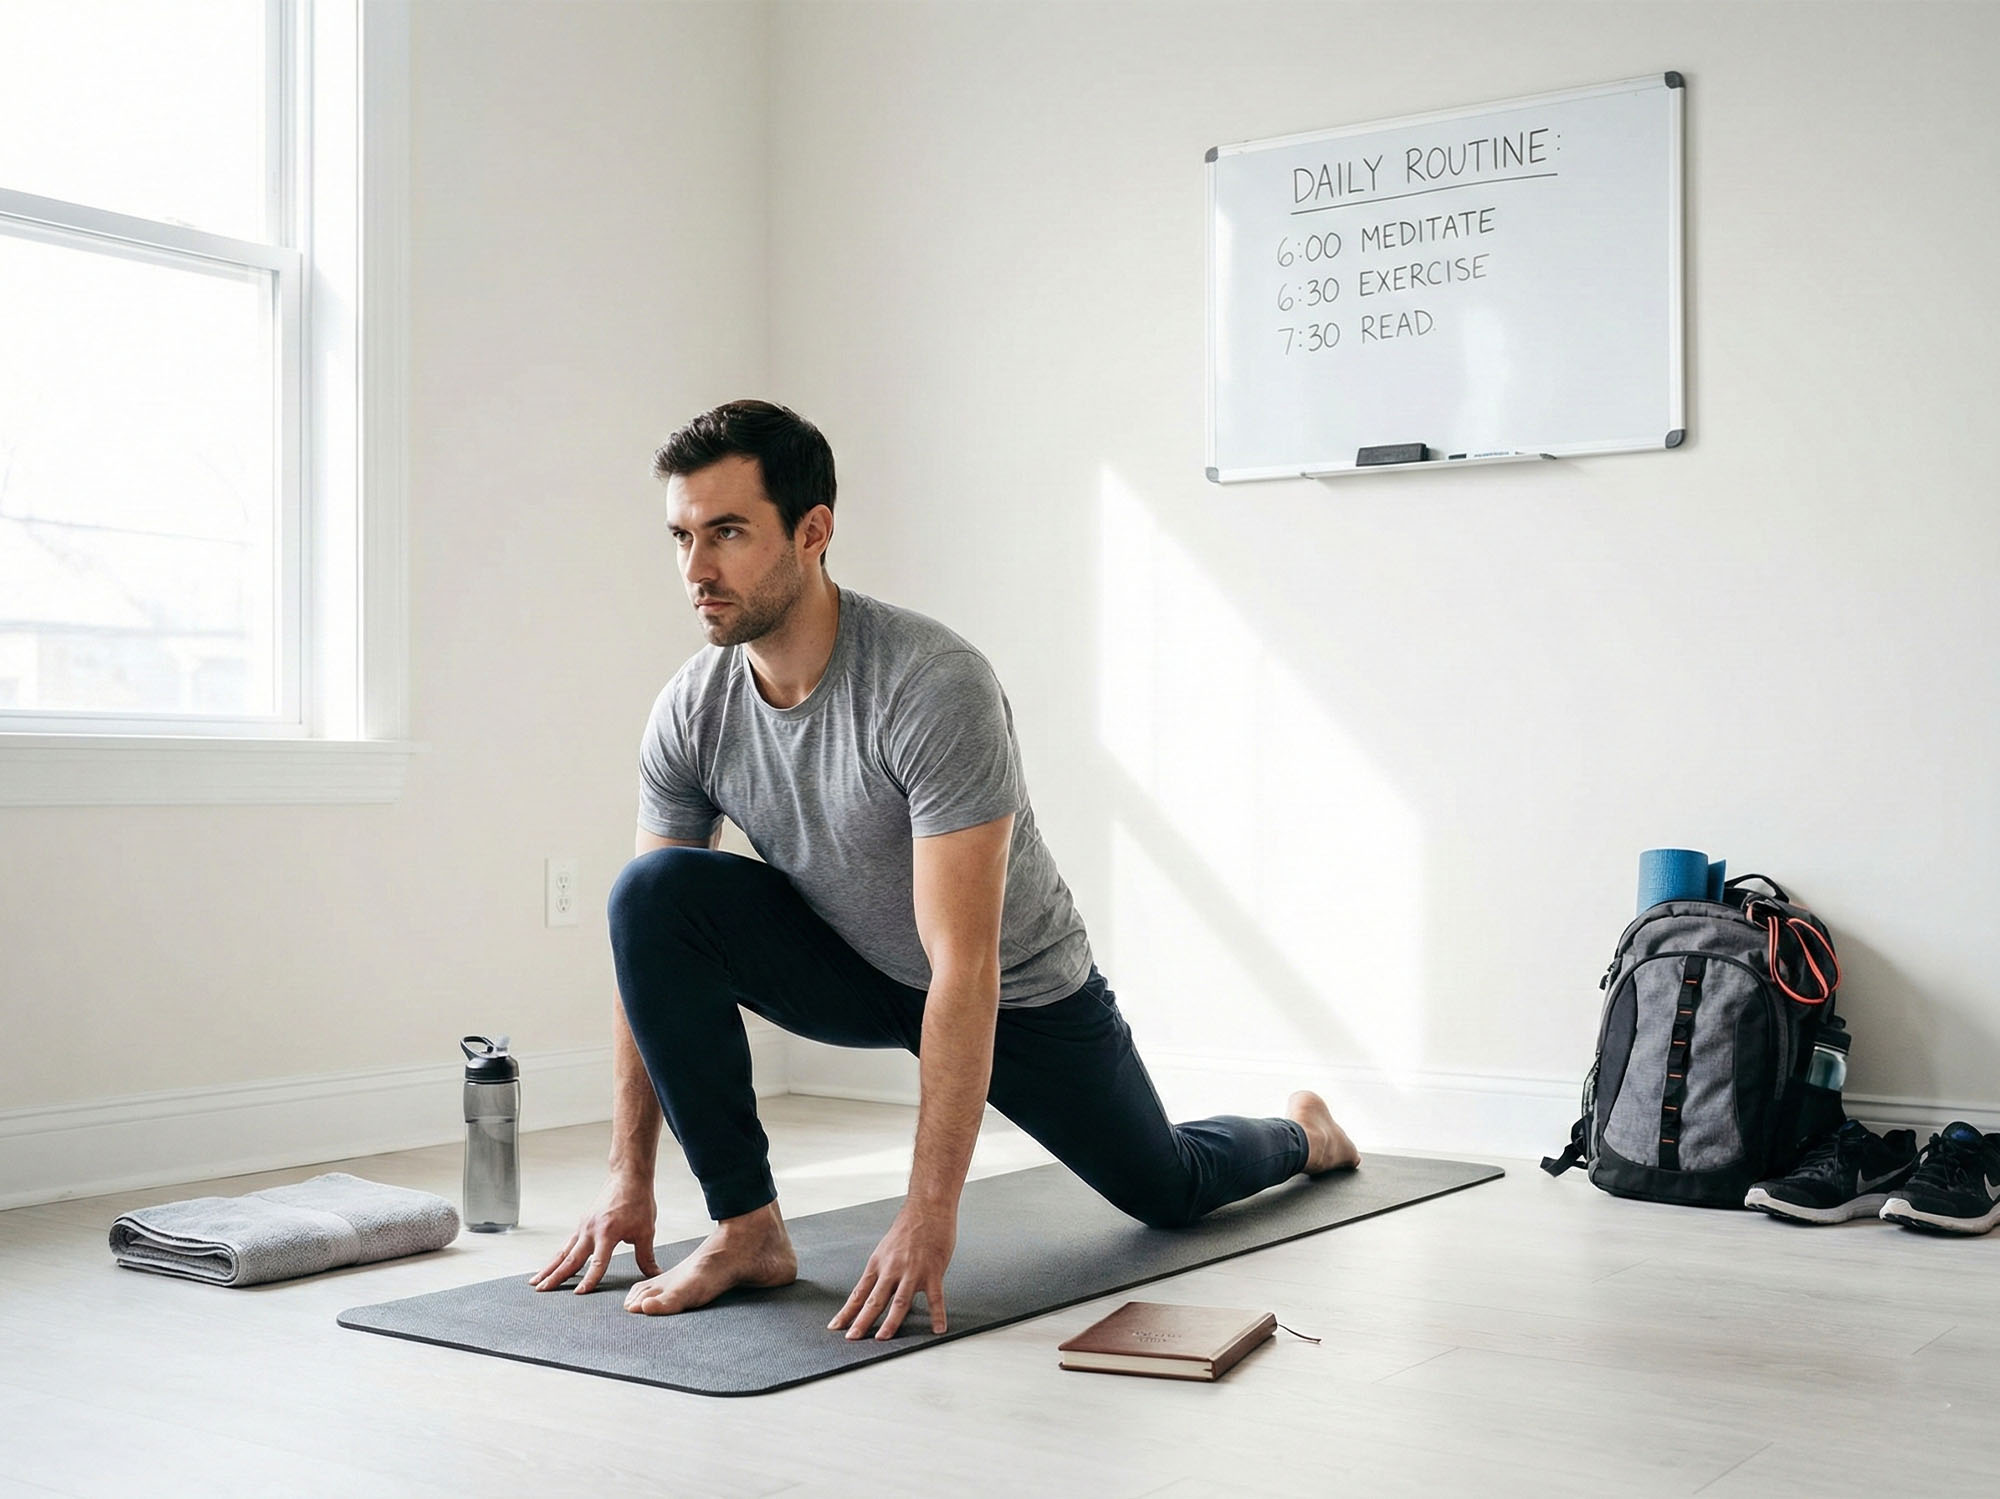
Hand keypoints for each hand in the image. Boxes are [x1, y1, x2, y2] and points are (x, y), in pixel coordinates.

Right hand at [529, 1172, 660, 1293]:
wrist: (627, 1177)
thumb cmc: (638, 1202)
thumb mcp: (646, 1230)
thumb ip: (646, 1256)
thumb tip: (654, 1275)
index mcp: (608, 1233)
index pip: (598, 1262)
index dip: (590, 1279)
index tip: (580, 1293)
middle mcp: (591, 1230)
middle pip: (571, 1258)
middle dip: (556, 1276)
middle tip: (541, 1290)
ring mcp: (583, 1226)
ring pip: (564, 1251)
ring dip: (549, 1267)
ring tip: (536, 1282)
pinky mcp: (582, 1223)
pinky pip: (567, 1244)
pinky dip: (558, 1257)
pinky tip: (551, 1266)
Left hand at [829, 1203, 955, 1339]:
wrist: (928, 1208)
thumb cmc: (908, 1227)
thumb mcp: (886, 1248)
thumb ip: (883, 1270)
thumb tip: (875, 1290)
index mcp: (878, 1264)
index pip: (859, 1293)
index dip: (847, 1311)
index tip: (835, 1327)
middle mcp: (892, 1269)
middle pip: (874, 1300)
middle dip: (862, 1321)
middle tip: (852, 1338)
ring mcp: (913, 1272)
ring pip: (899, 1302)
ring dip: (891, 1322)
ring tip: (882, 1338)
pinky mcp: (933, 1272)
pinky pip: (936, 1298)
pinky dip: (937, 1315)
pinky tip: (937, 1329)